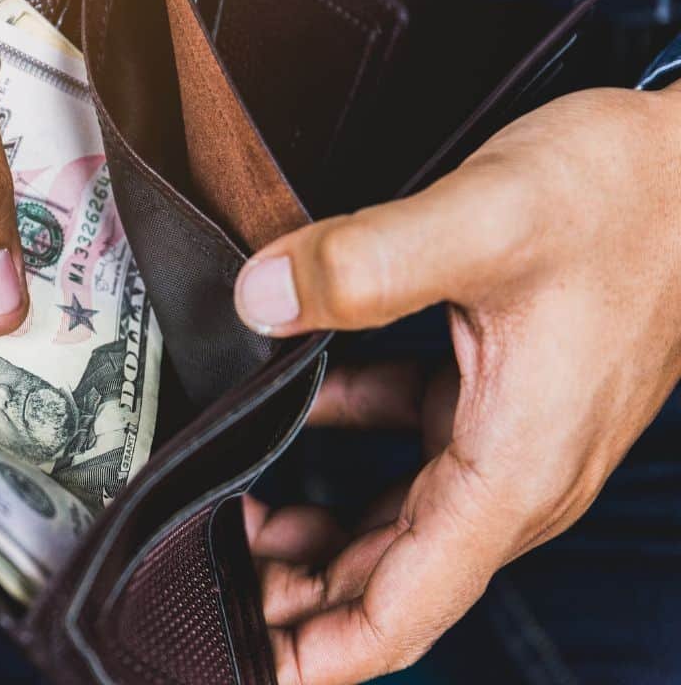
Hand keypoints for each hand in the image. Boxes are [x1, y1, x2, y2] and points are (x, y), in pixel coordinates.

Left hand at [234, 84, 680, 683]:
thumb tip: (258, 298)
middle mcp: (511, 474)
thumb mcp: (487, 220)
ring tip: (236, 518)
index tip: (249, 661)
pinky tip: (297, 408)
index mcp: (511, 471)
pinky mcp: (495, 394)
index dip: (322, 652)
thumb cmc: (629, 200)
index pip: (405, 608)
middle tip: (210, 581)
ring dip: (318, 533)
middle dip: (297, 599)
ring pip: (395, 521)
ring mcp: (504, 437)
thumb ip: (362, 263)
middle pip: (387, 578)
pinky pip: (409, 447)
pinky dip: (348, 446)